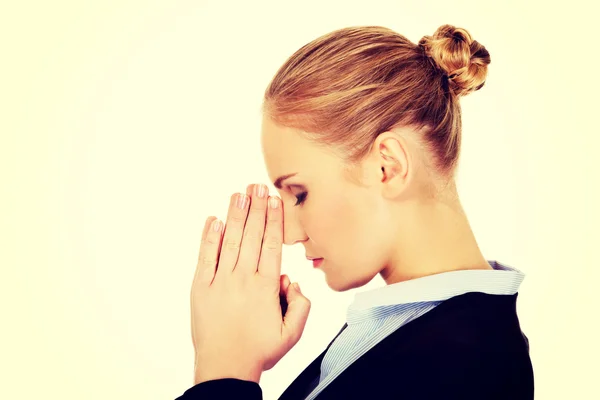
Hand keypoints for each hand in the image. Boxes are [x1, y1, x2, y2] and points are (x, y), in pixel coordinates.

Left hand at [190, 183, 311, 384]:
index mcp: (266, 287)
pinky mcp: (201, 288)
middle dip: (256, 208)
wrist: (225, 368)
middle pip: (252, 236)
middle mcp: (243, 278)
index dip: (273, 219)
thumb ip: (300, 305)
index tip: (274, 200)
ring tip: (240, 193)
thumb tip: (291, 281)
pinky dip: (209, 237)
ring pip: (230, 241)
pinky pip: (205, 257)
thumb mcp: (291, 333)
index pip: (272, 244)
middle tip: (257, 185)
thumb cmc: (259, 351)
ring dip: (236, 215)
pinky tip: (214, 220)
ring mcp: (220, 281)